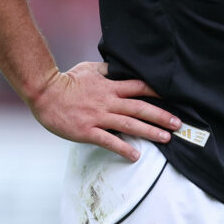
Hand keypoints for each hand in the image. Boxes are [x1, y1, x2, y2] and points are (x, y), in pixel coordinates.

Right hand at [28, 61, 180, 161]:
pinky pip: (109, 141)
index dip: (158, 92)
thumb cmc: (66, 80)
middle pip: (141, 108)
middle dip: (161, 116)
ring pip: (130, 125)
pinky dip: (123, 149)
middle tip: (178, 123)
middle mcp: (108, 101)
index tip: (173, 97)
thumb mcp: (90, 69)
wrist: (45, 93)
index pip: (140, 87)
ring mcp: (99, 117)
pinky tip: (135, 155)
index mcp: (110, 86)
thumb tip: (122, 68)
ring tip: (166, 138)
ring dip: (150, 132)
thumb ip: (108, 71)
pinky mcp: (87, 131)